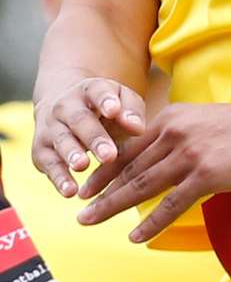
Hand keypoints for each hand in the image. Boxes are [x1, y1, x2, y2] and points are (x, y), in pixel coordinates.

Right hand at [32, 77, 146, 196]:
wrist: (64, 107)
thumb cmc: (105, 107)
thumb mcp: (122, 100)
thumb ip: (131, 110)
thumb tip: (138, 128)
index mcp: (90, 90)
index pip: (97, 91)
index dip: (105, 100)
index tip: (114, 110)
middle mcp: (65, 106)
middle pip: (79, 120)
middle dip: (94, 138)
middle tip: (109, 155)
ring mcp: (50, 128)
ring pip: (61, 140)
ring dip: (72, 154)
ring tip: (83, 166)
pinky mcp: (40, 150)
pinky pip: (48, 164)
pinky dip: (58, 178)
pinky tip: (70, 191)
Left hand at [75, 101, 230, 242]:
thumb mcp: (207, 120)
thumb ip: (181, 135)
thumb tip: (160, 157)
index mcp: (174, 117)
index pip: (130, 147)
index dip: (106, 169)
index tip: (88, 186)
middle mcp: (177, 133)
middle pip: (130, 168)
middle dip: (101, 191)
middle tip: (81, 210)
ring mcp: (191, 154)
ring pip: (142, 186)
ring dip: (113, 207)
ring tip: (92, 222)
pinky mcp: (207, 174)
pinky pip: (171, 204)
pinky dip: (151, 222)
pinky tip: (137, 235)